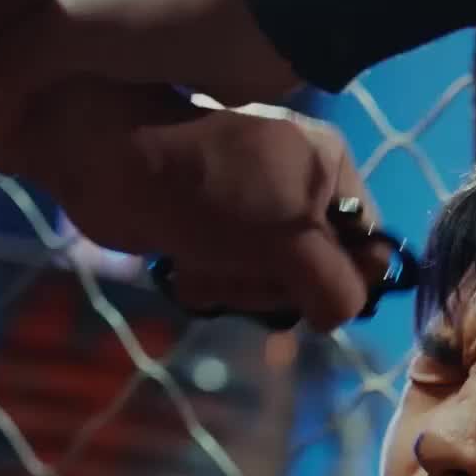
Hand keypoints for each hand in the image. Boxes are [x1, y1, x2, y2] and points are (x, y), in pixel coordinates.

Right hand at [0, 0, 297, 155]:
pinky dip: (82, 93)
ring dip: (43, 72)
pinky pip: (101, 65)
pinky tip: (60, 125)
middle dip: (7, 42)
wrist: (262, 28)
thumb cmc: (160, 5)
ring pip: (66, 33)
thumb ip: (14, 68)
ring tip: (9, 111)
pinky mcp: (154, 35)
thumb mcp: (70, 32)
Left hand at [0, 85, 388, 332]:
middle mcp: (298, 185)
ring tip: (204, 261)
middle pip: (318, 276)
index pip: (368, 250)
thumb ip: (335, 284)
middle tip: (240, 264)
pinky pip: (233, 281)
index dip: (338, 279)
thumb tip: (341, 315)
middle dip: (273, 284)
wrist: (107, 160)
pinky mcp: (214, 231)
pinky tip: (185, 263)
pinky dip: (209, 282)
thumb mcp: (289, 239)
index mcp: (330, 167)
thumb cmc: (207, 187)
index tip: (302, 280)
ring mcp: (254, 210)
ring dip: (235, 287)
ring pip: (271, 287)